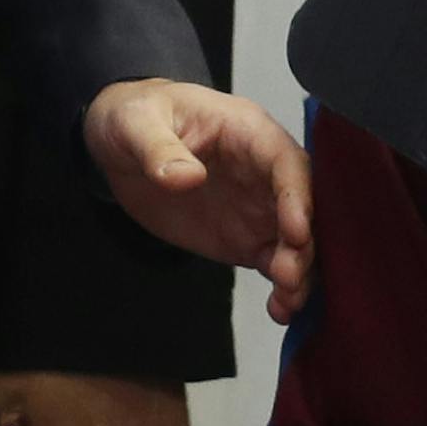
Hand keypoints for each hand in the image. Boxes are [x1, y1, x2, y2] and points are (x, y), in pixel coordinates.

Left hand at [82, 80, 312, 323]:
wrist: (121, 144)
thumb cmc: (138, 116)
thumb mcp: (135, 123)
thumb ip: (159, 148)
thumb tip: (186, 176)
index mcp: (246, 131)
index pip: (286, 161)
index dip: (298, 196)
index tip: (296, 232)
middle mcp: (263, 170)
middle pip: (302, 205)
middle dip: (305, 242)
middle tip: (289, 276)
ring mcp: (258, 206)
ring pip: (297, 240)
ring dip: (300, 271)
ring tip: (287, 302)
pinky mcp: (245, 237)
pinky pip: (275, 261)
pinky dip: (284, 287)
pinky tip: (280, 309)